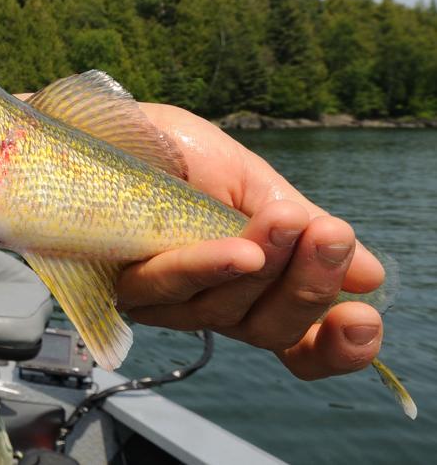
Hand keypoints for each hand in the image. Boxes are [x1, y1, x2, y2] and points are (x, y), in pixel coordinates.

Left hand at [116, 103, 384, 379]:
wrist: (99, 123)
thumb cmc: (170, 153)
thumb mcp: (248, 181)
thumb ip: (298, 228)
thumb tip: (369, 274)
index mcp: (246, 285)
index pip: (296, 340)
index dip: (335, 345)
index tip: (365, 320)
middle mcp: (205, 303)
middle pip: (269, 329)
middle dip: (310, 285)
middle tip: (332, 237)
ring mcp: (160, 299)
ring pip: (224, 312)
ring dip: (268, 268)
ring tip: (291, 223)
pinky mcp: (117, 281)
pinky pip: (168, 288)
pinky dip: (209, 267)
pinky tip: (241, 252)